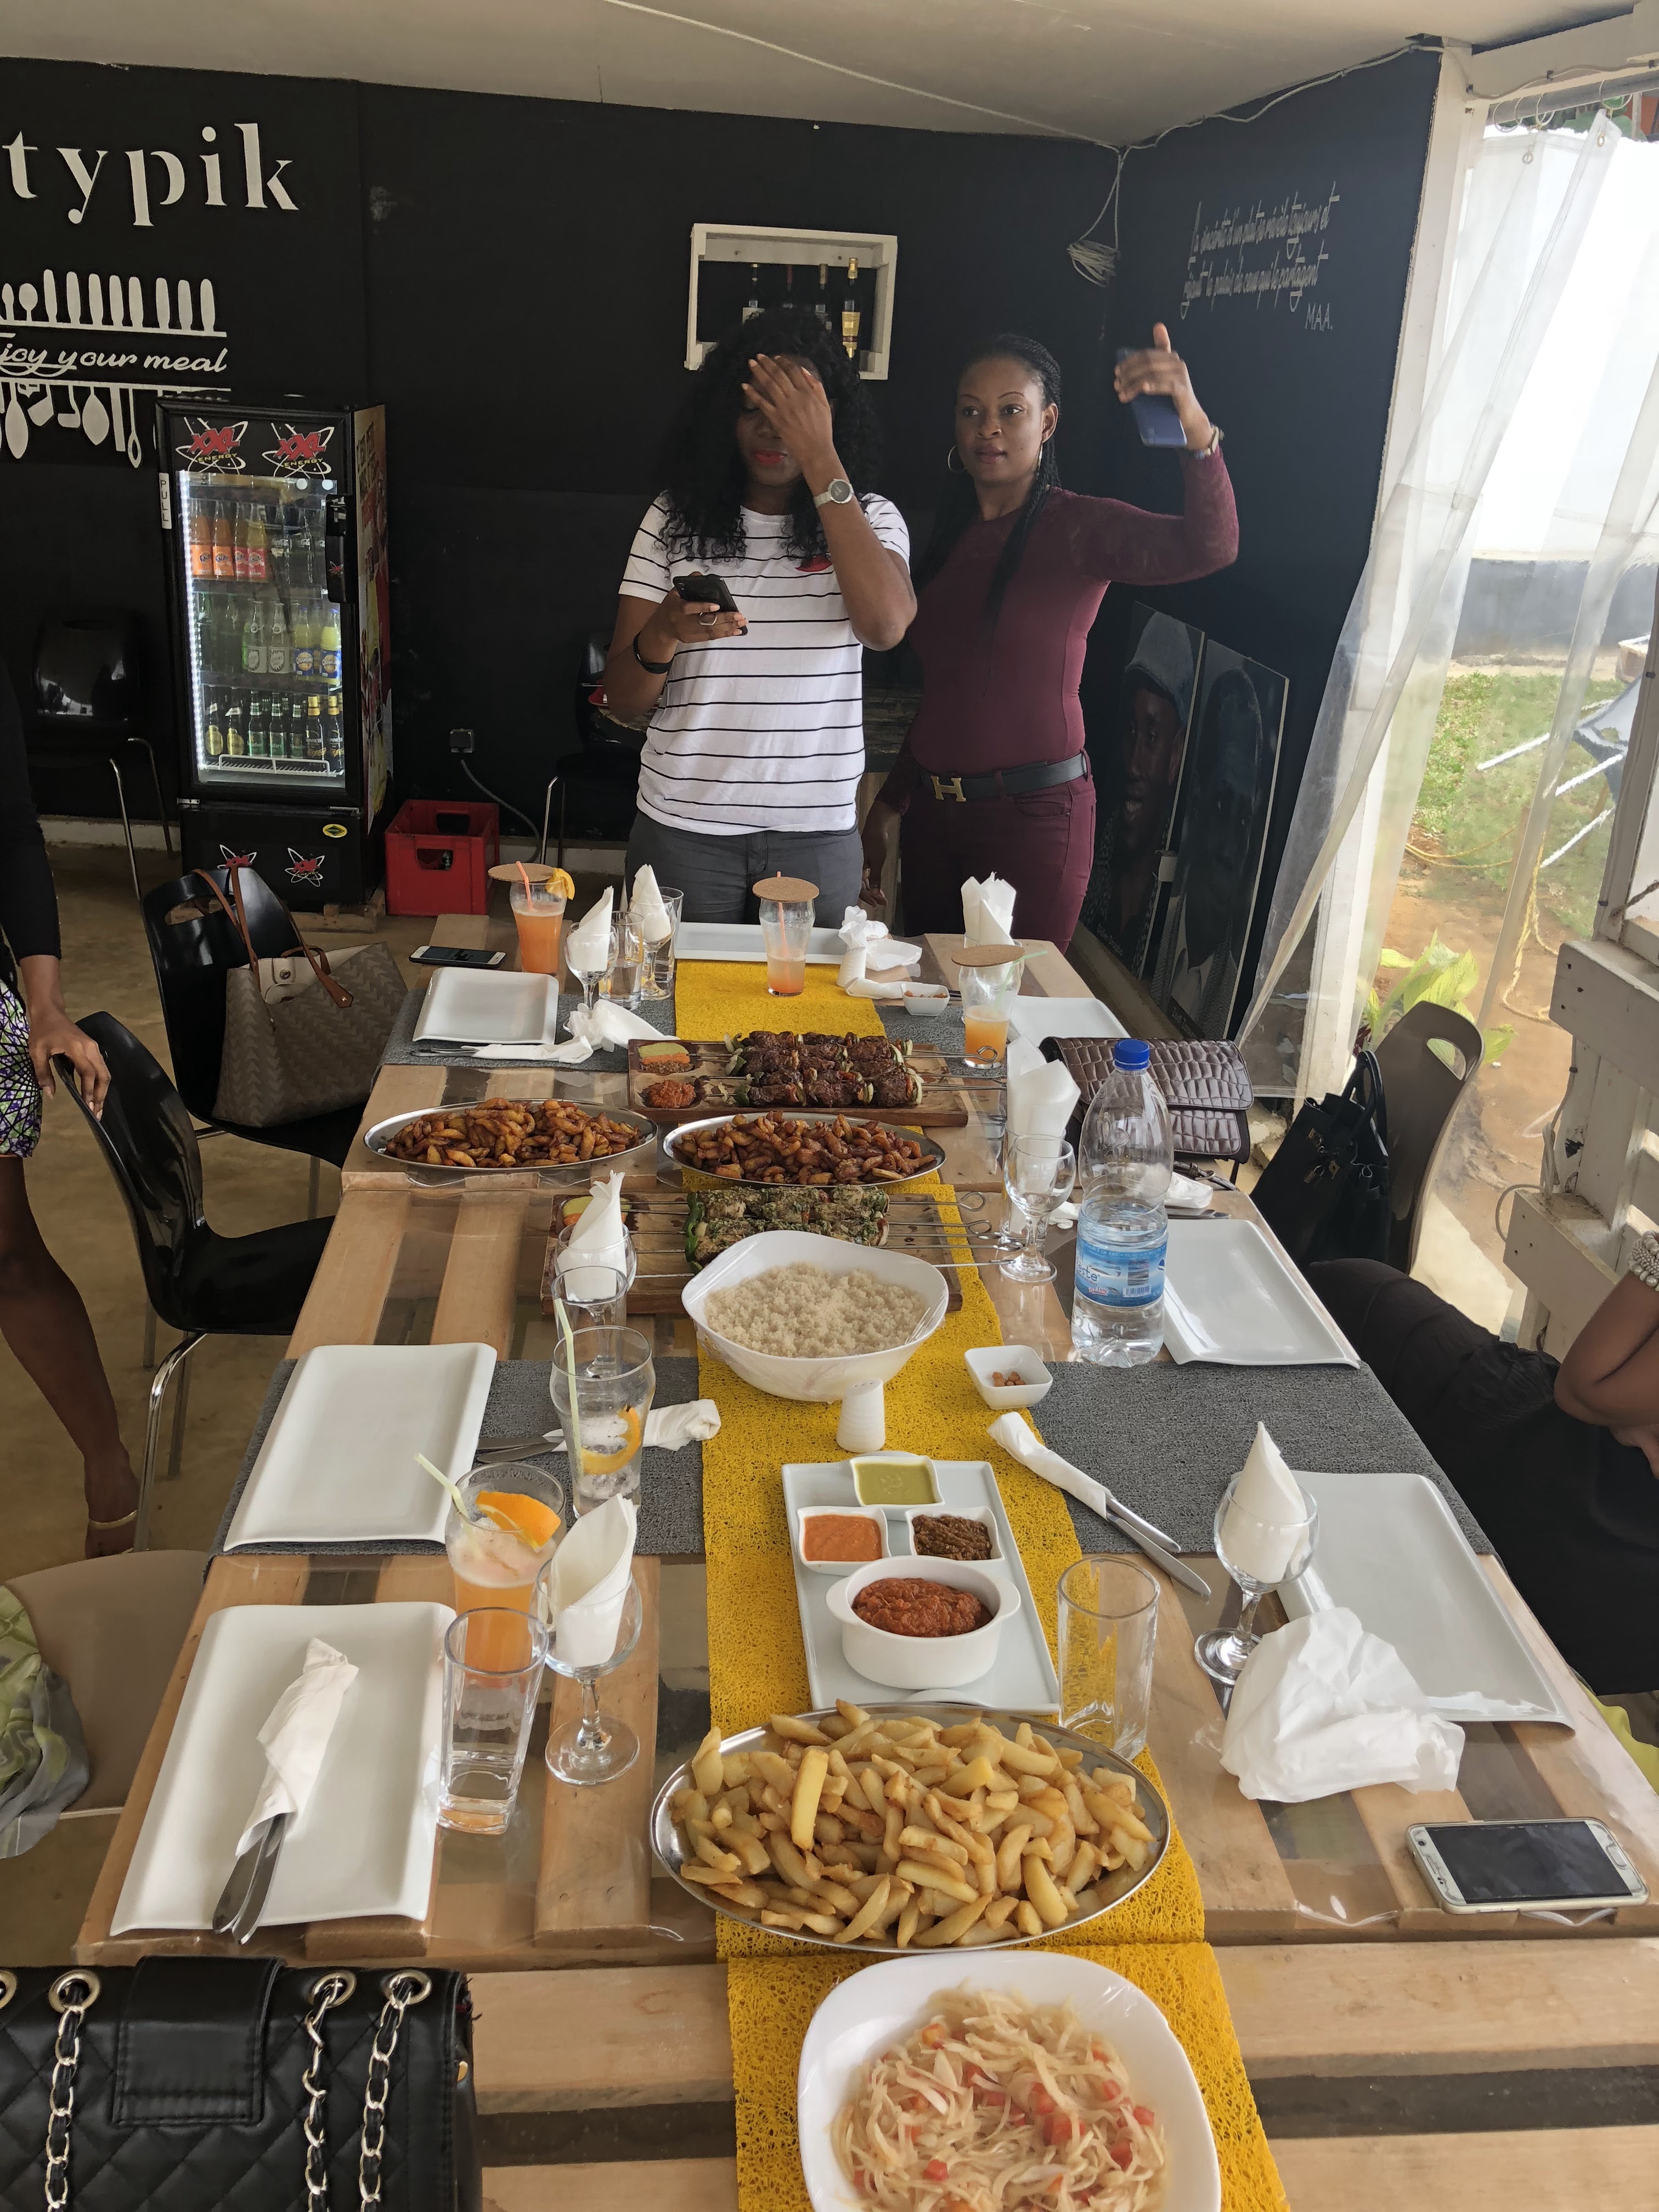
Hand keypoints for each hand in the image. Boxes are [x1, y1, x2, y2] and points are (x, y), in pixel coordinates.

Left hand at [27, 999, 109, 1114]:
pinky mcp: (94, 1048)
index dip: (88, 1090)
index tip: (87, 1106)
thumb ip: (43, 1073)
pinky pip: (102, 1067)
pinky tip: (95, 1092)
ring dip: (102, 1090)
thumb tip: (50, 1095)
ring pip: (105, 1072)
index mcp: (77, 1048)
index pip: (87, 1073)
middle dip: (100, 1095)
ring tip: (97, 1107)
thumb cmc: (42, 1031)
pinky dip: (100, 1082)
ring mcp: (94, 1047)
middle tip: (96, 1113)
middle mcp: (91, 1048)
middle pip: (103, 1075)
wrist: (50, 1012)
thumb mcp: (37, 1052)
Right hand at [638, 586, 746, 662]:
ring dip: (729, 628)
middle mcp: (682, 622)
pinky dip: (725, 634)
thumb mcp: (675, 592)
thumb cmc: (671, 605)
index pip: (689, 608)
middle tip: (739, 616)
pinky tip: (736, 631)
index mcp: (676, 607)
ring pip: (711, 632)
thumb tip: (701, 576)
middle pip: (705, 622)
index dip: (703, 608)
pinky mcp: (692, 640)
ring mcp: (688, 633)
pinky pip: (711, 637)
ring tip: (742, 623)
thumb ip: (688, 583)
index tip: (717, 606)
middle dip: (724, 619)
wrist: (661, 627)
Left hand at [742, 354, 837, 479]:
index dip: (783, 362)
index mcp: (808, 393)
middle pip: (779, 375)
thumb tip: (803, 371)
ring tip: (751, 363)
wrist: (815, 450)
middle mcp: (795, 397)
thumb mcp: (825, 404)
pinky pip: (762, 403)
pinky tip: (745, 386)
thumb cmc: (822, 429)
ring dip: (759, 373)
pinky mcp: (776, 419)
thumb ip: (816, 386)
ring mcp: (784, 408)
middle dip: (767, 363)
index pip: (794, 371)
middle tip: (758, 356)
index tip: (776, 357)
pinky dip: (753, 393)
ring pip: (769, 385)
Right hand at [860, 802, 896, 910]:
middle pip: (860, 887)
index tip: (876, 904)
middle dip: (871, 896)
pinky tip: (878, 887)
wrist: (877, 826)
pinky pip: (865, 876)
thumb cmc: (876, 842)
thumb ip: (875, 878)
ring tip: (882, 897)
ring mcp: (859, 865)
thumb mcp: (877, 862)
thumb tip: (874, 893)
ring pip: (863, 882)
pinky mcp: (863, 862)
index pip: (859, 888)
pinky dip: (872, 882)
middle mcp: (855, 868)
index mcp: (856, 868)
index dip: (867, 897)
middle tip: (882, 902)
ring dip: (872, 890)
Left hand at [1113, 322, 1213, 450]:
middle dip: (1129, 373)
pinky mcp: (1182, 388)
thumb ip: (1147, 370)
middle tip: (1117, 385)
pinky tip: (1142, 389)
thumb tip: (1128, 365)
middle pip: (1147, 363)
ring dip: (1134, 383)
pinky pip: (1164, 384)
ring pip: (1152, 373)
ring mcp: (1180, 375)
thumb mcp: (1157, 382)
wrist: (1188, 418)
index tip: (1117, 372)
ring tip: (1122, 394)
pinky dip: (1152, 386)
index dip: (1129, 361)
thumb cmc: (1170, 400)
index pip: (1146, 354)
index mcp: (1170, 358)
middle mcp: (1176, 363)